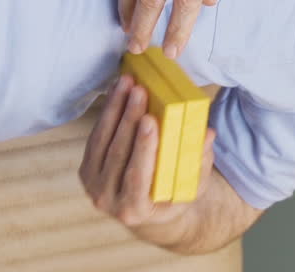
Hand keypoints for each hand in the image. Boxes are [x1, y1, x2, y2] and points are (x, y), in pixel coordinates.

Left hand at [79, 74, 217, 227]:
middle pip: (117, 154)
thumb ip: (200, 161)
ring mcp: (93, 185)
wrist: (146, 212)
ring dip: (115, 108)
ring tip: (128, 82)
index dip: (143, 148)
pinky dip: (107, 111)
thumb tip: (208, 133)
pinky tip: (117, 90)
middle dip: (128, 119)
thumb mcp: (191, 186)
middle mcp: (107, 201)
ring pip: (102, 141)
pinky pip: (96, 135)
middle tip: (139, 91)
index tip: (150, 119)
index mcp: (135, 210)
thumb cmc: (173, 195)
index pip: (136, 177)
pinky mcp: (86, 168)